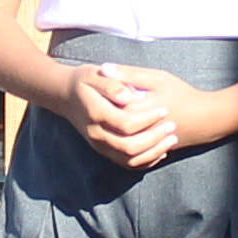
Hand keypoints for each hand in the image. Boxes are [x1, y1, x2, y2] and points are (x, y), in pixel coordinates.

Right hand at [70, 64, 187, 168]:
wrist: (65, 96)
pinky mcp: (104, 151)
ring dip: (153, 152)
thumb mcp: (96, 74)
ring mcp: (99, 146)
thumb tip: (131, 97)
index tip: (164, 110)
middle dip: (154, 138)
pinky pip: (127, 164)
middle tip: (172, 127)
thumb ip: (113, 84)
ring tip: (171, 139)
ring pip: (129, 159)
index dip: (147, 119)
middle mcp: (96, 134)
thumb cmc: (84, 82)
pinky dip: (146, 161)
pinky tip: (161, 151)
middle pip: (128, 146)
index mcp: (95, 114)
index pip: (125, 123)